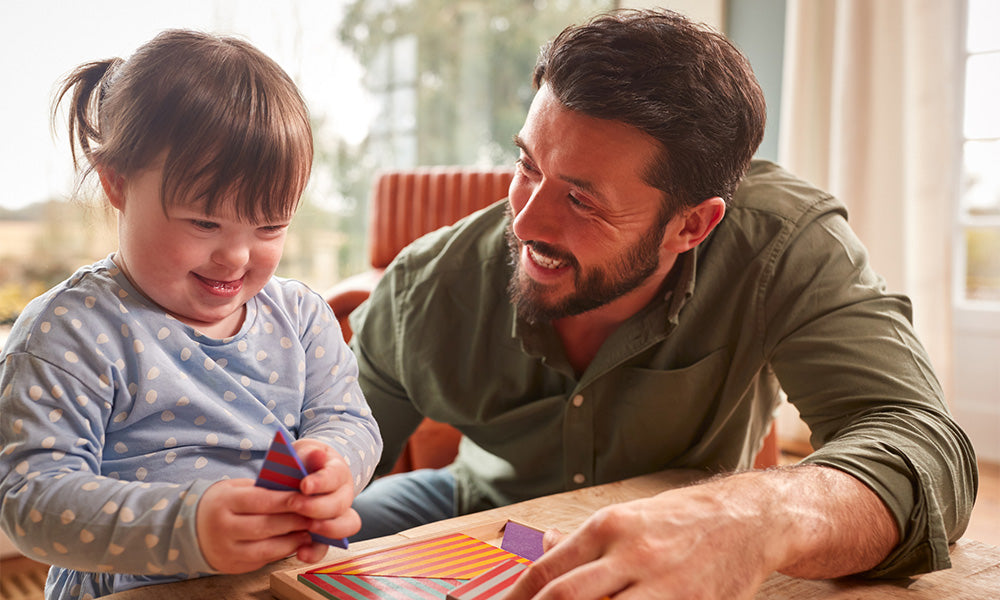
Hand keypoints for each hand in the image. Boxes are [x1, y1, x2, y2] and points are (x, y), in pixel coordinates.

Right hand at [195, 479, 315, 572]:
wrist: (192, 527)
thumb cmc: (223, 503)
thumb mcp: (236, 488)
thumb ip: (262, 488)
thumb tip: (297, 488)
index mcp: (224, 502)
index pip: (260, 501)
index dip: (285, 501)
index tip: (306, 498)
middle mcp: (223, 528)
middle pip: (265, 526)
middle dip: (293, 521)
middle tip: (315, 515)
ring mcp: (226, 550)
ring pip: (266, 548)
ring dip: (292, 541)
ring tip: (309, 531)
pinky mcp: (232, 565)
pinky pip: (263, 560)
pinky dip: (282, 552)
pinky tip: (296, 544)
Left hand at [289, 439, 360, 562]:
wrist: (302, 475)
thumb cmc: (302, 463)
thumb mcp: (303, 452)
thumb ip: (308, 454)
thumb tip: (316, 454)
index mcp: (338, 472)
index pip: (335, 476)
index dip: (321, 482)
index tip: (304, 485)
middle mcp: (344, 494)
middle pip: (340, 504)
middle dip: (317, 507)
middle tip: (295, 505)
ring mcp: (338, 515)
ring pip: (346, 526)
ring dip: (327, 528)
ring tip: (307, 528)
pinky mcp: (325, 534)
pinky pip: (327, 546)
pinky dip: (316, 552)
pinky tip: (301, 553)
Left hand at [503, 467, 896, 599]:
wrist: (750, 518)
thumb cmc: (684, 519)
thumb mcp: (629, 517)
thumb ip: (585, 539)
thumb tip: (542, 544)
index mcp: (608, 526)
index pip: (548, 570)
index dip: (518, 599)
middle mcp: (629, 552)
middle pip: (564, 597)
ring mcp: (661, 582)